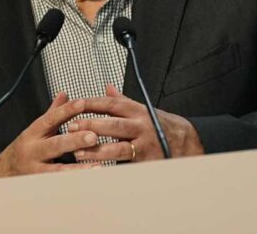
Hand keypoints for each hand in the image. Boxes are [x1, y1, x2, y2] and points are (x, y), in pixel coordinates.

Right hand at [0, 92, 100, 177]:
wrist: (2, 173)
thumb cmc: (25, 149)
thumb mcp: (35, 129)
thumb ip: (52, 113)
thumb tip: (65, 94)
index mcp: (33, 134)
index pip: (49, 119)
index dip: (66, 110)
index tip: (82, 103)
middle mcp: (33, 152)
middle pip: (54, 145)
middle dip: (74, 141)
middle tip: (93, 137)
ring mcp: (35, 171)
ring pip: (56, 171)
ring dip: (77, 169)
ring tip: (98, 166)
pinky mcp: (39, 187)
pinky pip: (57, 187)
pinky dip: (72, 185)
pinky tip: (88, 183)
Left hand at [69, 84, 204, 162]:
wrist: (185, 141)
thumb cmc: (158, 124)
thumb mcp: (142, 108)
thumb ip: (122, 100)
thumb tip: (107, 87)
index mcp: (137, 110)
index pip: (111, 104)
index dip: (92, 103)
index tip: (75, 105)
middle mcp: (140, 126)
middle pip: (113, 124)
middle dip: (91, 126)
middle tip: (72, 128)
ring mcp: (144, 145)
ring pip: (118, 148)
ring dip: (97, 151)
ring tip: (79, 152)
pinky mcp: (147, 161)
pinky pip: (127, 165)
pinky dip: (112, 167)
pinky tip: (96, 169)